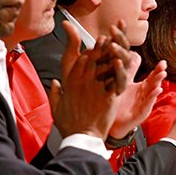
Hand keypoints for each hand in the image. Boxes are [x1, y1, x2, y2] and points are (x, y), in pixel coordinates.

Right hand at [49, 21, 126, 139]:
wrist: (82, 137)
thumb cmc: (69, 124)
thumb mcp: (56, 107)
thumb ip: (54, 93)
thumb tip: (53, 82)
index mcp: (70, 82)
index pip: (80, 59)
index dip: (89, 50)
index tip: (95, 44)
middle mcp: (83, 81)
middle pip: (93, 57)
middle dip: (100, 45)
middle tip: (108, 37)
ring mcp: (96, 87)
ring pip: (104, 64)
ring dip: (110, 52)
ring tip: (116, 43)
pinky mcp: (108, 95)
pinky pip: (115, 78)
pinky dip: (119, 68)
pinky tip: (122, 60)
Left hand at [109, 54, 166, 138]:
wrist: (113, 123)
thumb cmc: (120, 104)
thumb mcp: (124, 84)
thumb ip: (130, 71)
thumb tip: (132, 55)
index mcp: (142, 88)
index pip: (152, 76)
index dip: (158, 69)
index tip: (163, 61)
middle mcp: (145, 95)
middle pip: (154, 82)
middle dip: (159, 74)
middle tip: (164, 66)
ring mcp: (145, 104)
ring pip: (153, 92)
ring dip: (158, 83)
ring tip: (163, 75)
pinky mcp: (142, 113)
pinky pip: (148, 104)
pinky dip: (152, 96)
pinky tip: (157, 90)